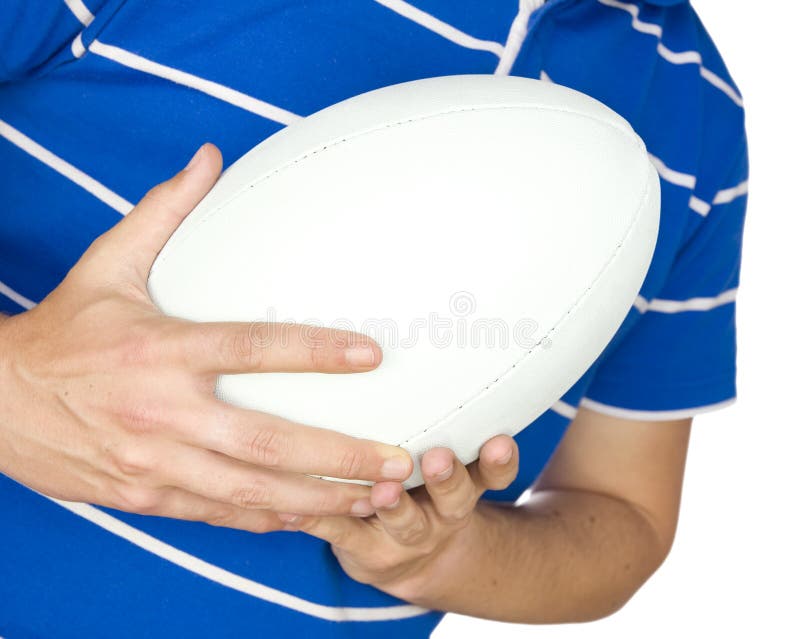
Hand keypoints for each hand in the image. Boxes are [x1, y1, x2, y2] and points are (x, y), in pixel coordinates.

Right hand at [0, 144, 411, 532]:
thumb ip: (164, 213)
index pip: (252, 348)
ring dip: (320, 500)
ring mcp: (155, 463)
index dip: (315, 351)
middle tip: (399, 462)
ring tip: (377, 502)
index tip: (372, 355)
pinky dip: (271, 521)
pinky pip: (220, 515)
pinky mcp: (147, 496)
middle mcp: (163, 412)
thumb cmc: (64, 330)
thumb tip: (210, 157)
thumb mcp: (106, 264)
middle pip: (268, 440)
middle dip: (341, 456)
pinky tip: (315, 520)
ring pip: (252, 492)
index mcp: (161, 350)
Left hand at [281, 435, 518, 601]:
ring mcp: (406, 536)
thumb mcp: (445, 462)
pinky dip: (319, 519)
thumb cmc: (423, 487)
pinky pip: (341, 534)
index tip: (498, 441)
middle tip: (438, 458)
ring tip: (382, 490)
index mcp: (465, 484)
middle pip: (456, 498)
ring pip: (405, 521)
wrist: (412, 559)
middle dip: (447, 478)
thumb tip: (419, 344)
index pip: (493, 473)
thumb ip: (441, 418)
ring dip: (394, 504)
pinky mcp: (365, 550)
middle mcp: (443, 512)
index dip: (499, 460)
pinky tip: (296, 507)